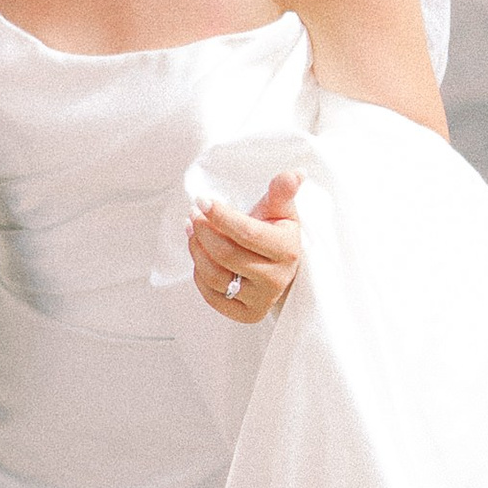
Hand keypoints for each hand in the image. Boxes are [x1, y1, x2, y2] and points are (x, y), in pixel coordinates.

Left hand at [187, 170, 301, 324]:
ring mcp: (262, 300)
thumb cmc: (276, 231)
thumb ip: (282, 191)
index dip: (221, 216)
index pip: (247, 233)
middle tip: (194, 215)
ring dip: (196, 250)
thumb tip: (295, 173)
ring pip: (215, 275)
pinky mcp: (247, 314)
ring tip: (192, 230)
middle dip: (204, 231)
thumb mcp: (280, 210)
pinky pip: (212, 296)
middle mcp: (277, 279)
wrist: (280, 266)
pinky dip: (199, 274)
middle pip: (227, 254)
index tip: (202, 200)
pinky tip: (200, 255)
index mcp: (287, 250)